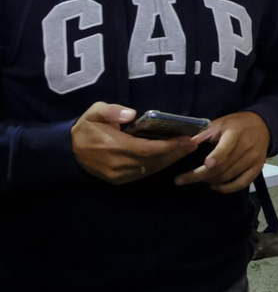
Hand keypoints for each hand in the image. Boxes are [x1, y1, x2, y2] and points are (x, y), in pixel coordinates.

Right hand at [71, 103, 196, 184]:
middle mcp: (119, 164)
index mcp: (115, 147)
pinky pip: (145, 173)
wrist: (69, 152)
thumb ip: (111, 111)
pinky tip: (170, 156)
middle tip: (194, 143)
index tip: (187, 138)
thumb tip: (131, 114)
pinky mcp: (120, 180)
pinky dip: (159, 165)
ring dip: (171, 160)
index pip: (148, 149)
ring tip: (187, 149)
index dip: (169, 146)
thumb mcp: (93, 113)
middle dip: (176, 152)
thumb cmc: (86, 129)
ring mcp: (120, 175)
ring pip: (151, 169)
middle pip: (154, 161)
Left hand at [173, 112, 269, 192]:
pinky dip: (227, 188)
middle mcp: (246, 147)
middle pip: (223, 167)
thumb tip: (185, 144)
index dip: (216, 157)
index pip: (226, 148)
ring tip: (198, 179)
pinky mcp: (257, 168)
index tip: (206, 164)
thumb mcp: (218, 123)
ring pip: (229, 176)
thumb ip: (202, 134)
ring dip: (210, 181)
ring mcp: (253, 159)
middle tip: (181, 180)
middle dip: (199, 175)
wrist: (263, 126)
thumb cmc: (236, 124)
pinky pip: (241, 183)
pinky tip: (216, 187)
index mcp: (235, 133)